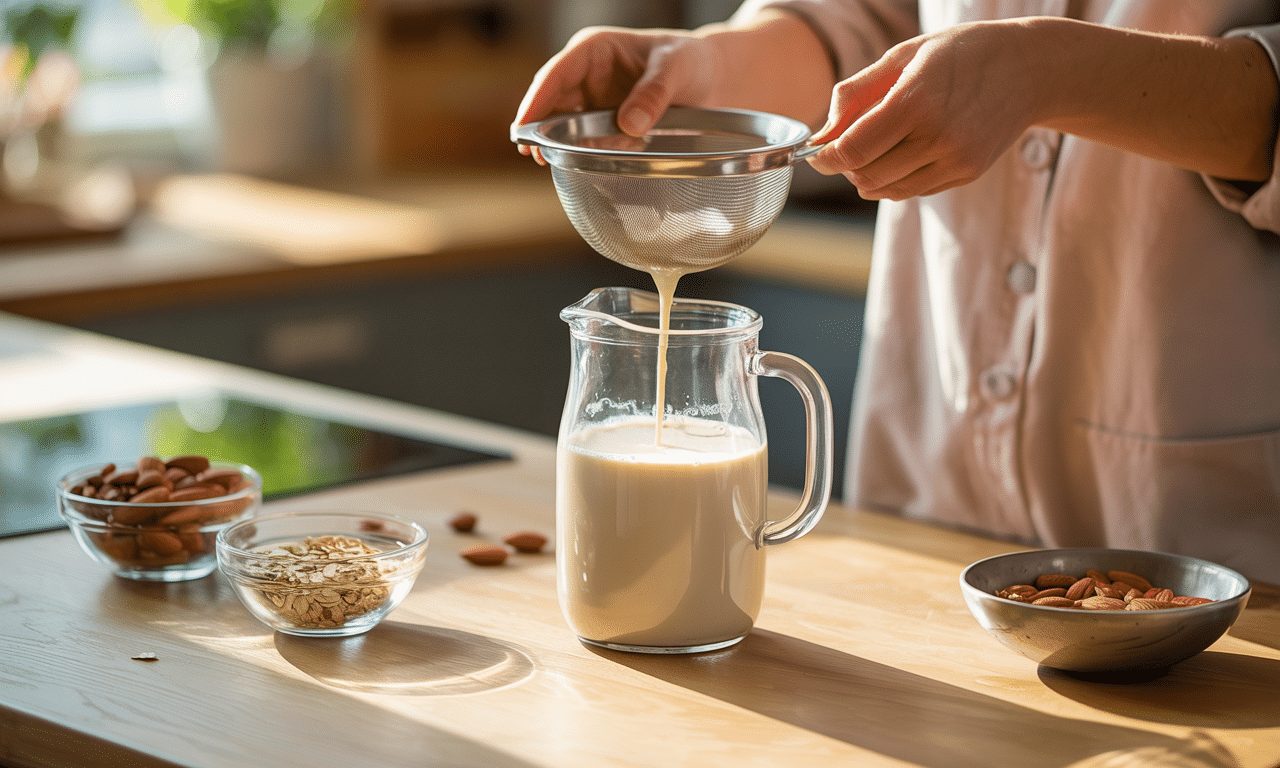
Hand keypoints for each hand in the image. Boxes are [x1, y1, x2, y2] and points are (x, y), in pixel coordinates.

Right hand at [512, 26, 718, 163]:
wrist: (712, 79)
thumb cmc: (690, 61)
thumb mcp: (675, 69)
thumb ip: (652, 94)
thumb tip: (628, 124)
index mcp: (594, 50)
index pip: (555, 75)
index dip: (535, 101)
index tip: (523, 127)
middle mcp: (587, 75)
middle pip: (552, 103)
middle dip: (540, 129)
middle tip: (535, 155)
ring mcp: (594, 102)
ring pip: (565, 126)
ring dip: (560, 145)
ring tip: (553, 164)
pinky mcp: (605, 125)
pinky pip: (587, 142)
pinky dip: (584, 154)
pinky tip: (587, 165)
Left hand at [806, 21, 1044, 199]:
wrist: (1030, 67)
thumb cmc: (959, 54)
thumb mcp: (903, 56)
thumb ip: (855, 94)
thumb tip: (823, 133)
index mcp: (916, 101)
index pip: (852, 151)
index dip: (825, 157)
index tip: (816, 152)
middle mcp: (938, 137)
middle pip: (864, 176)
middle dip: (844, 166)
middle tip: (845, 145)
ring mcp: (955, 160)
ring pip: (886, 190)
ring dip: (868, 175)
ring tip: (875, 146)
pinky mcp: (966, 173)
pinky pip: (912, 190)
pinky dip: (895, 179)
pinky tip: (906, 150)